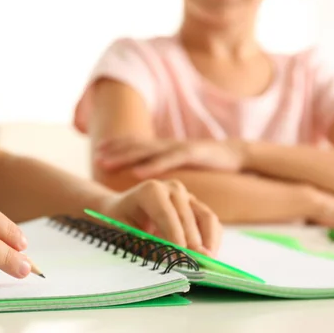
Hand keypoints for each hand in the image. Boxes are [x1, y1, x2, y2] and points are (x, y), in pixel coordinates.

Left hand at [95, 137, 245, 177]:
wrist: (237, 155)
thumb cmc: (209, 164)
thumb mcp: (185, 167)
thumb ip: (170, 174)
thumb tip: (154, 188)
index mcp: (166, 148)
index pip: (137, 145)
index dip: (118, 146)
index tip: (99, 151)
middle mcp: (169, 145)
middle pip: (136, 146)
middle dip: (115, 151)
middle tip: (96, 157)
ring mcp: (179, 148)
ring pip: (146, 151)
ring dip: (124, 157)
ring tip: (106, 162)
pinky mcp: (192, 153)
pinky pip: (168, 160)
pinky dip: (151, 166)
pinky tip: (136, 172)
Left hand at [97, 179, 222, 256]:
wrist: (121, 209)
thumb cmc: (119, 221)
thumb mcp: (124, 234)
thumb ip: (145, 246)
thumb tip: (170, 261)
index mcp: (151, 190)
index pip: (167, 215)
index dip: (175, 239)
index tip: (181, 260)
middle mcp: (173, 188)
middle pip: (188, 218)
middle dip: (192, 245)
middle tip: (195, 268)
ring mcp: (187, 196)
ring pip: (207, 218)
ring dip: (209, 242)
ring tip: (207, 264)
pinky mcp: (196, 206)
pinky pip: (211, 223)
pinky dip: (213, 240)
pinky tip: (207, 257)